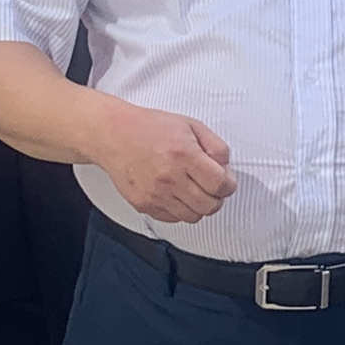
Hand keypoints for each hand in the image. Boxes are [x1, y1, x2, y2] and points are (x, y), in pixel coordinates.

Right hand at [95, 103, 234, 225]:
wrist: (114, 135)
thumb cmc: (150, 128)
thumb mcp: (190, 125)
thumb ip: (215, 146)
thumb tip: (226, 167)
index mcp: (184, 155)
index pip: (220, 184)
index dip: (229, 185)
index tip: (226, 181)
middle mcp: (170, 178)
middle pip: (210, 205)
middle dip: (217, 198)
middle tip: (211, 187)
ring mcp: (156, 194)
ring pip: (193, 216)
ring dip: (199, 206)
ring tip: (194, 190)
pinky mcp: (144, 205)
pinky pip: (173, 219)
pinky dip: (180, 210)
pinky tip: (177, 194)